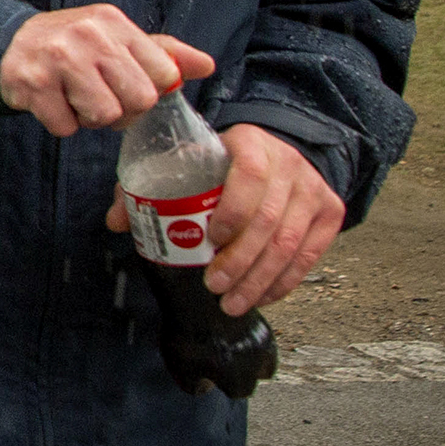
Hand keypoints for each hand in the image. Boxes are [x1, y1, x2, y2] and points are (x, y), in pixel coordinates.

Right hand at [0, 6, 216, 136]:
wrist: (7, 44)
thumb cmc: (72, 45)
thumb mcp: (117, 38)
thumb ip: (161, 52)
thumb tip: (207, 65)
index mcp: (114, 23)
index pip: (164, 74)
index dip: (147, 89)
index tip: (124, 84)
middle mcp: (88, 35)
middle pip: (139, 100)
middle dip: (121, 109)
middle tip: (98, 95)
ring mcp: (59, 58)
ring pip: (104, 116)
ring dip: (89, 118)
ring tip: (74, 98)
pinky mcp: (33, 84)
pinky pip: (66, 127)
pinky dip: (61, 123)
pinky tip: (52, 102)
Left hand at [105, 122, 343, 315]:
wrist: (279, 151)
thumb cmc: (223, 161)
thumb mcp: (191, 161)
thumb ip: (150, 186)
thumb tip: (115, 222)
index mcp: (251, 143)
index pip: (248, 175)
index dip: (233, 211)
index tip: (211, 240)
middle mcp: (289, 164)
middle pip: (269, 220)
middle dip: (240, 260)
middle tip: (214, 286)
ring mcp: (314, 189)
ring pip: (290, 244)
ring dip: (260, 279)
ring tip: (233, 302)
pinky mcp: (330, 213)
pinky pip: (310, 254)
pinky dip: (284, 281)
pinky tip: (261, 296)